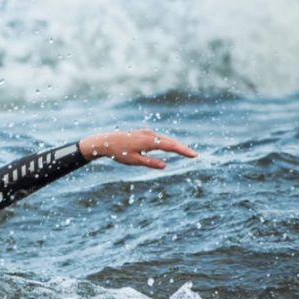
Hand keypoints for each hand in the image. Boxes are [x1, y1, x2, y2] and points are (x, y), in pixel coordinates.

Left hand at [79, 129, 196, 168]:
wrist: (105, 142)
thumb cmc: (118, 153)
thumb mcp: (134, 161)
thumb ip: (150, 163)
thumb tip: (165, 165)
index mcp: (148, 141)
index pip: (170, 145)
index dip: (183, 150)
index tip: (194, 155)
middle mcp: (149, 135)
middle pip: (170, 141)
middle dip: (182, 148)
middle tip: (194, 155)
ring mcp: (146, 133)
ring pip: (164, 139)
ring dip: (175, 145)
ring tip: (186, 152)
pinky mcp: (143, 134)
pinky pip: (159, 139)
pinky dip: (167, 143)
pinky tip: (171, 147)